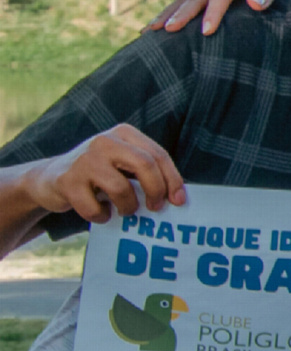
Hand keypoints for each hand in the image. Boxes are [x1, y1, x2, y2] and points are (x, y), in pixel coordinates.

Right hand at [32, 125, 186, 221]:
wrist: (49, 179)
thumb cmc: (98, 175)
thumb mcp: (123, 164)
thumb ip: (147, 172)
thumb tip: (178, 197)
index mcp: (123, 133)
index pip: (158, 155)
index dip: (173, 180)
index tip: (179, 201)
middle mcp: (104, 141)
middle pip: (144, 165)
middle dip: (156, 191)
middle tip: (156, 208)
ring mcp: (84, 159)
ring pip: (120, 189)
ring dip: (128, 207)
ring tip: (124, 211)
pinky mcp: (67, 180)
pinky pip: (94, 208)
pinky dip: (102, 216)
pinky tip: (100, 212)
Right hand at [150, 0, 290, 33]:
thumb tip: (255, 3)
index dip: (213, 12)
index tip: (206, 31)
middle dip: (182, 14)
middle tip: (169, 31)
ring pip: (183, 1)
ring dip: (167, 15)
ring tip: (149, 31)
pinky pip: (180, 5)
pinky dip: (166, 16)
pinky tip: (149, 30)